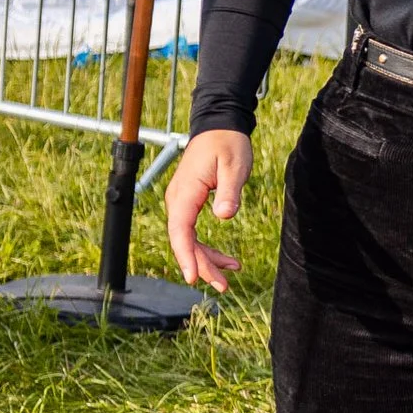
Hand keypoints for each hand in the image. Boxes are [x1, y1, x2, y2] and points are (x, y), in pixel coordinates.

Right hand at [165, 130, 250, 292]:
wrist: (220, 127)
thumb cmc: (228, 143)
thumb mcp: (234, 165)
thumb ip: (230, 190)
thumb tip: (224, 215)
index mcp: (185, 192)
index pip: (180, 231)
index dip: (186, 256)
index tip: (194, 278)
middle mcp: (178, 200)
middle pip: (183, 241)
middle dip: (202, 265)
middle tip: (224, 286)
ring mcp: (182, 203)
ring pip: (188, 240)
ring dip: (207, 260)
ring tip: (230, 275)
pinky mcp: (190, 204)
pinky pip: (193, 232)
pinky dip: (208, 248)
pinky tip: (227, 259)